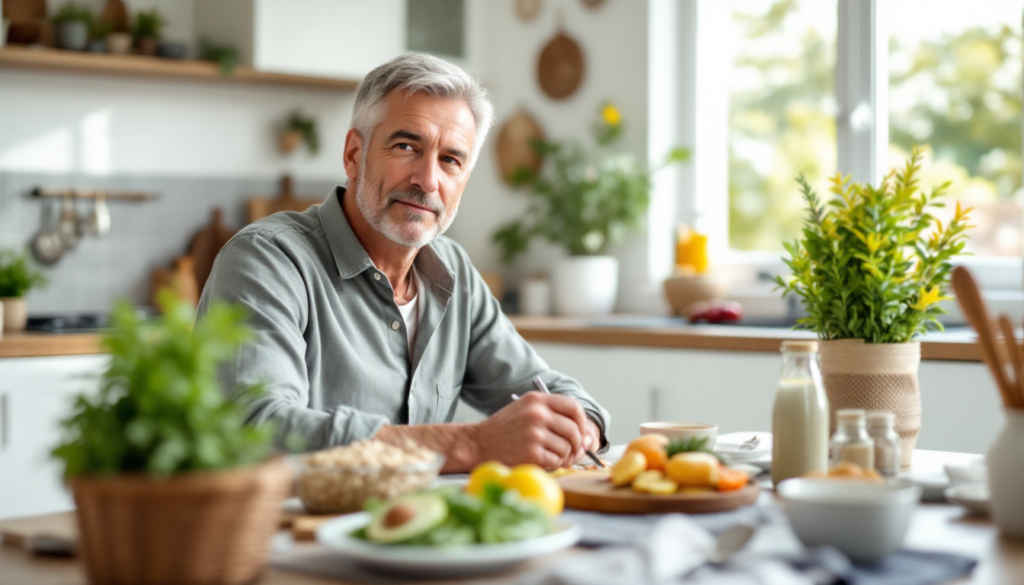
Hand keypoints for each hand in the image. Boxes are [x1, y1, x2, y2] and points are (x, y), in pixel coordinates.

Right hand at [468, 391, 589, 468]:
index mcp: (537, 400)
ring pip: (566, 448)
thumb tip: (587, 437)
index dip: (582, 422)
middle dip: (576, 444)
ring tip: (549, 455)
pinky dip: (553, 464)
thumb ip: (554, 417)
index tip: (581, 432)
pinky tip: (542, 460)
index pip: (574, 407)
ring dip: (563, 456)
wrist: (477, 444)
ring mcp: (534, 434)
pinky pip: (556, 461)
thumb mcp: (525, 411)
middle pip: (574, 430)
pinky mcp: (531, 453)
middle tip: (570, 451)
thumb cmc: (504, 429)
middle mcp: (537, 414)